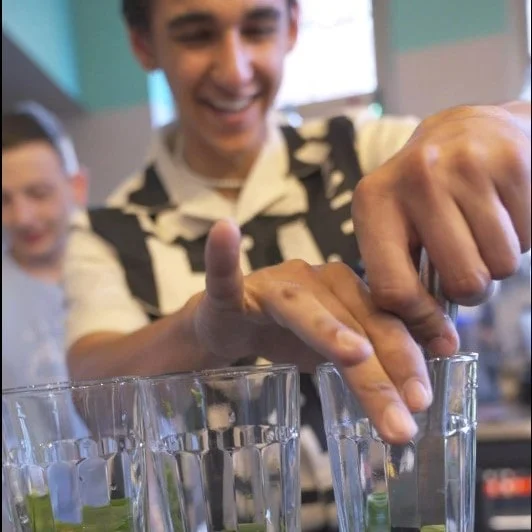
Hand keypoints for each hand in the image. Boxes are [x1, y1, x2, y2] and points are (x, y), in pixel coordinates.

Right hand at [189, 220, 431, 443]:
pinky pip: (226, 276)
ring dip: (327, 328)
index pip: (385, 324)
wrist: (231, 324)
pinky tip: (225, 233)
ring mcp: (275, 285)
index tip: (426, 396)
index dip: (408, 356)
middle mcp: (317, 281)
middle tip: (405, 411)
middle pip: (354, 320)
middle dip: (381, 367)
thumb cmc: (286, 335)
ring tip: (355, 353)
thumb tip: (419, 394)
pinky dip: (224, 257)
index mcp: (348, 293)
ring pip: (303, 308)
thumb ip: (371, 364)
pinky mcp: (233, 292)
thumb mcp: (332, 354)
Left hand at [352, 105, 530, 355]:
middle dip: (471, 285)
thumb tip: (437, 343)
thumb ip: (403, 277)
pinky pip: (526, 238)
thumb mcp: (396, 225)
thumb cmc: (428, 190)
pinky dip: (519, 236)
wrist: (470, 130)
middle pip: (460, 282)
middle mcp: (415, 178)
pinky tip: (499, 208)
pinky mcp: (511, 161)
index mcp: (374, 201)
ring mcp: (464, 166)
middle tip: (466, 260)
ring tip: (480, 227)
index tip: (440, 338)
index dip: (421, 322)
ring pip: (498, 264)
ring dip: (495, 259)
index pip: (393, 287)